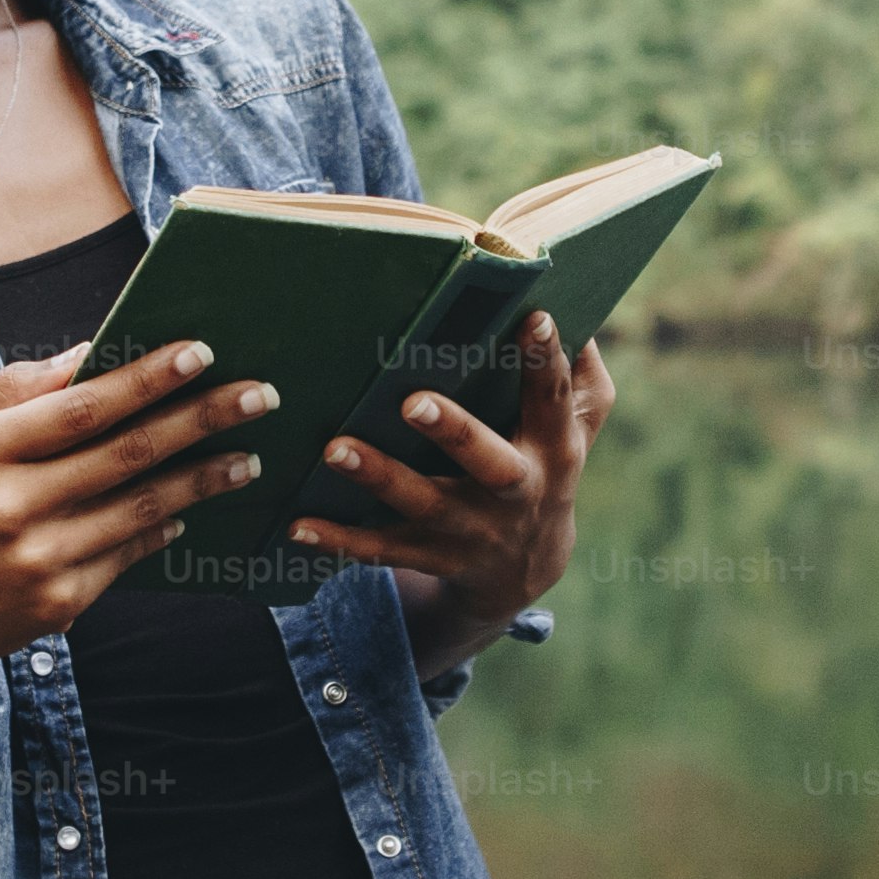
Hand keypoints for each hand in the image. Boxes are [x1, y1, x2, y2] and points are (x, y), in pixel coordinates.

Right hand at [0, 338, 279, 696]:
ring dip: (204, 478)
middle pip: (126, 453)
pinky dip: (164, 527)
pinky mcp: (60, 604)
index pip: (79, 407)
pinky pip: (130, 554)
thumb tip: (88, 352)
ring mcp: (38, 561)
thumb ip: (9, 389)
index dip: (145, 378)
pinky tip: (193, 506)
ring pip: (142, 507)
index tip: (200, 352)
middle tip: (259, 394)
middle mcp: (10, 507)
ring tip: (248, 456)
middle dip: (201, 418)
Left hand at [287, 310, 615, 634]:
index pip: (553, 399)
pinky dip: (339, 541)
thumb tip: (575, 310)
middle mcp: (516, 491)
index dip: (545, 360)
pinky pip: (382, 552)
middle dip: (453, 432)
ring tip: (334, 449)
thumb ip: (580, 376)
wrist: (527, 569)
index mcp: (554, 448)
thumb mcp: (579, 427)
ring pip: (424, 506)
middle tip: (411, 401)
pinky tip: (298, 525)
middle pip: (488, 462)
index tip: (534, 317)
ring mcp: (472, 530)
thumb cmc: (546, 464)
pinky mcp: (432, 556)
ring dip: (379, 478)